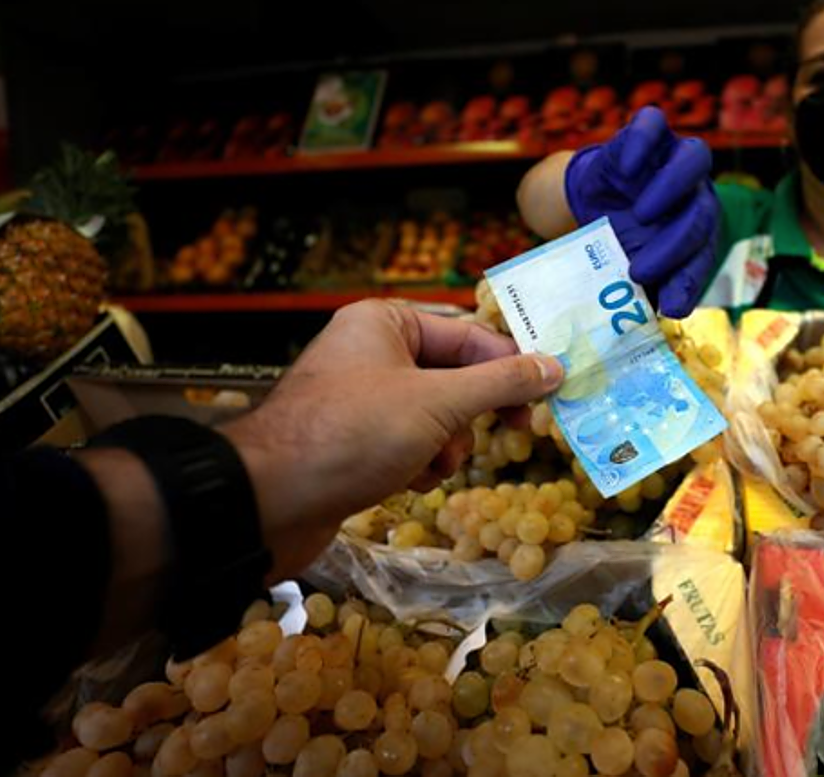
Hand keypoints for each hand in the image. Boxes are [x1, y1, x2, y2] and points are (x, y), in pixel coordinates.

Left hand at [221, 300, 563, 575]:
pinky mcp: (353, 441)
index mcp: (385, 323)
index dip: (512, 365)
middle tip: (509, 432)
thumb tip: (553, 366)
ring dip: (446, 445)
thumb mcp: (438, 404)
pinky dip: (418, 463)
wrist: (270, 500)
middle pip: (454, 376)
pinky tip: (407, 480)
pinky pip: (408, 442)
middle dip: (471, 414)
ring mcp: (360, 399)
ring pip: (435, 416)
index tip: (550, 395)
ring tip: (432, 463)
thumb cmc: (352, 435)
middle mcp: (371, 353)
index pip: (470, 334)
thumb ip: (500, 383)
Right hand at [564, 106, 719, 317]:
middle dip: (674, 245)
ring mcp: (674, 157)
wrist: (595, 201)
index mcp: (700, 227)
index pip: (705, 252)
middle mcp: (696, 190)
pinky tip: (626, 169)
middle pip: (702, 212)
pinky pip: (653, 125)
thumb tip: (669, 311)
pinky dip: (642, 142)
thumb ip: (656, 284)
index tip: (670, 306)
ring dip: (672, 187)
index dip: (689, 280)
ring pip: (695, 157)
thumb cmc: (622, 237)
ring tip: (641, 216)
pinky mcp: (650, 133)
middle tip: (639, 270)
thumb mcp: (635, 264)